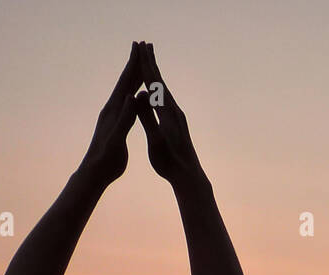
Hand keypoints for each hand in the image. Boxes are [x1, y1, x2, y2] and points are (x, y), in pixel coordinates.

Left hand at [84, 42, 143, 185]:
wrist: (94, 172)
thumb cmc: (106, 159)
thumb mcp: (117, 138)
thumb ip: (126, 118)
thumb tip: (132, 97)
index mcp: (113, 111)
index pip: (125, 83)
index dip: (132, 64)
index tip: (138, 46)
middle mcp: (112, 109)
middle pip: (124, 82)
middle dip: (133, 64)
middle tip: (141, 47)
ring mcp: (113, 116)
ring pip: (125, 91)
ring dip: (133, 77)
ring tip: (140, 66)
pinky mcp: (115, 124)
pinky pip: (127, 104)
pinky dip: (133, 94)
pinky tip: (137, 94)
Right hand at [134, 44, 203, 188]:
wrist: (188, 175)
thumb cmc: (169, 162)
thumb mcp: (155, 140)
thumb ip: (148, 118)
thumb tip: (140, 97)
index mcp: (167, 113)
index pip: (154, 83)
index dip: (146, 64)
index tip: (140, 48)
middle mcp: (174, 110)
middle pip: (161, 81)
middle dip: (152, 62)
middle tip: (146, 44)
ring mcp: (177, 116)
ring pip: (164, 90)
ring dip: (157, 74)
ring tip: (151, 62)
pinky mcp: (178, 123)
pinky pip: (166, 100)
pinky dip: (160, 89)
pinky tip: (159, 91)